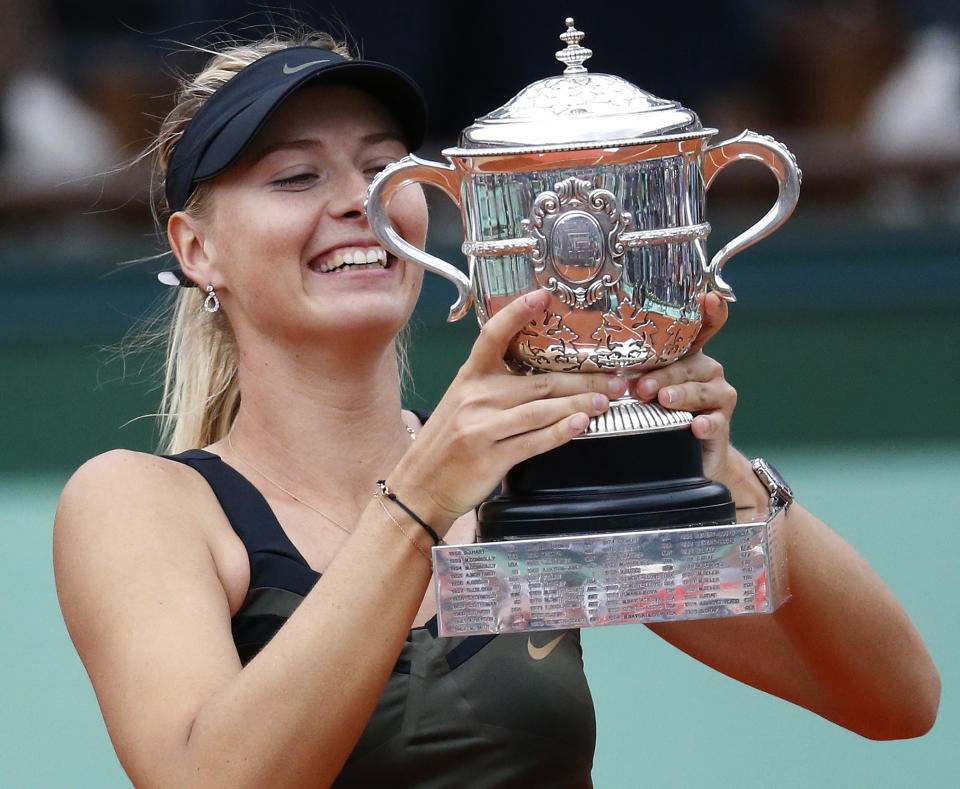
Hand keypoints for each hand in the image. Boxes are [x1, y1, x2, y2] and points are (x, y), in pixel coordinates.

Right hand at [390, 290, 626, 531]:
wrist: (420, 487)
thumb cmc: (447, 445)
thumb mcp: (462, 404)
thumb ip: (495, 387)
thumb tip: (546, 378)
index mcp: (469, 378)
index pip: (493, 336)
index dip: (517, 313)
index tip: (543, 296)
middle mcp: (476, 397)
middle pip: (539, 380)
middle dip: (583, 379)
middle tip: (614, 378)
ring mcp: (483, 426)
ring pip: (543, 409)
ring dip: (580, 404)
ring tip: (606, 401)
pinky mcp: (492, 456)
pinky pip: (535, 440)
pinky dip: (562, 431)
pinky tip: (581, 424)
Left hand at [630, 292, 735, 480]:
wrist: (685, 453)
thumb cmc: (659, 413)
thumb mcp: (644, 389)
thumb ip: (632, 373)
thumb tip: (600, 369)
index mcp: (686, 356)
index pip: (702, 328)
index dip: (710, 311)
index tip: (708, 298)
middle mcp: (706, 370)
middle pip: (689, 365)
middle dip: (664, 375)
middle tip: (641, 387)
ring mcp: (718, 394)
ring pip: (702, 390)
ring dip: (682, 394)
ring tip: (664, 400)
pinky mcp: (722, 422)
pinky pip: (716, 421)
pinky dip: (706, 423)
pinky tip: (695, 427)